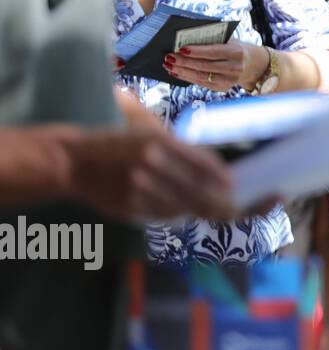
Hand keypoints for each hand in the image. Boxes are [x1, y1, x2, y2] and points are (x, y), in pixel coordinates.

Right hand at [69, 125, 236, 221]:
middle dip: (220, 202)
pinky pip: (162, 215)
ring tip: (213, 209)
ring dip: (198, 209)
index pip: (202, 162)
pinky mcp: (129, 206)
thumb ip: (179, 150)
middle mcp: (150, 163)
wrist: (74, 161)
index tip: (233, 184)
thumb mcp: (148, 134)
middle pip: (197, 190)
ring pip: (181, 206)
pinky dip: (175, 214)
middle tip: (234, 207)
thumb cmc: (119, 145)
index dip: (222, 177)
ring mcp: (138, 187)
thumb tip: (217, 170)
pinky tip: (182, 210)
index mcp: (159, 141)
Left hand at [164, 42, 268, 91]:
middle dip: (184, 62)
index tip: (181, 48)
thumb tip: (186, 38)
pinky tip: (176, 73)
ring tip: (169, 65)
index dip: (196, 51)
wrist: (251, 63)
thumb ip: (212, 39)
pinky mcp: (223, 88)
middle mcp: (234, 68)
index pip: (213, 52)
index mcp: (237, 52)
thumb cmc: (234, 47)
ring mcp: (229, 80)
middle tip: (169, 57)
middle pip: (204, 66)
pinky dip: (187, 78)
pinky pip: (201, 83)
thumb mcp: (229, 40)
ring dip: (182, 71)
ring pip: (201, 76)